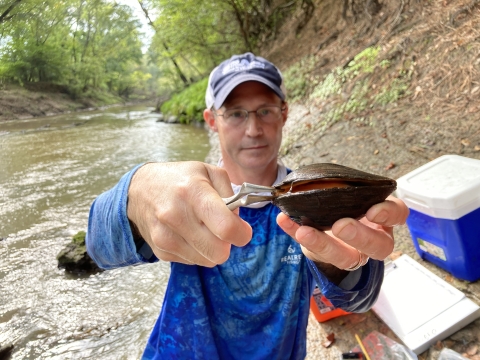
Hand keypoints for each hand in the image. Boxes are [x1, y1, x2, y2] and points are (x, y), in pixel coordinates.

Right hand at [127, 162, 251, 266]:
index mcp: (193, 191)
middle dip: (227, 244)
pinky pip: (192, 262)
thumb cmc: (180, 179)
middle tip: (222, 229)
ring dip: (211, 248)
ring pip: (207, 260)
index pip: (226, 227)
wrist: (139, 190)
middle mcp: (176, 215)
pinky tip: (188, 233)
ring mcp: (165, 236)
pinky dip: (196, 251)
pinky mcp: (160, 251)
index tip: (242, 230)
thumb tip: (237, 222)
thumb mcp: (209, 172)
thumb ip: (231, 194)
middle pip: (218, 252)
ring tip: (201, 228)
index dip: (242, 234)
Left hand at [276, 195, 408, 269]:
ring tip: (304, 231)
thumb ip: (343, 186)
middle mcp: (373, 238)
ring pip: (347, 258)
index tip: (373, 210)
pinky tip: (284, 221)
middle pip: (378, 246)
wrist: (332, 225)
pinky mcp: (328, 258)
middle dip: (360, 236)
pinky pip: (314, 252)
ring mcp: (352, 252)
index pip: (398, 215)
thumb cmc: (347, 203)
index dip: (389, 214)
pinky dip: (296, 234)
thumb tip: (316, 179)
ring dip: (324, 245)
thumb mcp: (351, 193)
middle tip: (341, 225)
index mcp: (383, 217)